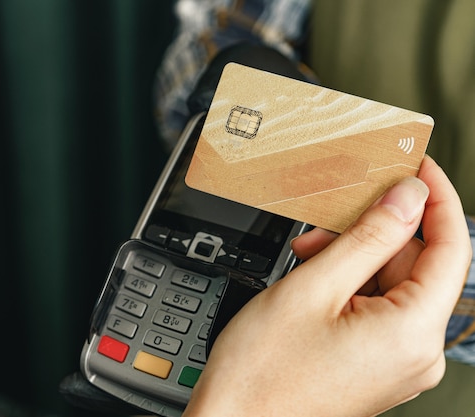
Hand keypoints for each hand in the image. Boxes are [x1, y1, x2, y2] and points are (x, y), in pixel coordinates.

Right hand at [183, 156, 471, 416]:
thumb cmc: (262, 372)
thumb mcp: (313, 287)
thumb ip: (368, 238)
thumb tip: (408, 199)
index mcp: (411, 334)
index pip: (452, 248)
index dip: (438, 199)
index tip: (418, 168)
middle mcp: (415, 353)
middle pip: (416, 266)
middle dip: (374, 233)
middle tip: (332, 215)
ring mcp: (397, 362)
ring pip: (392, 285)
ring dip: (355, 258)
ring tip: (310, 252)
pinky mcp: (376, 364)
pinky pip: (377, 308)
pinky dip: (350, 285)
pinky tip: (315, 276)